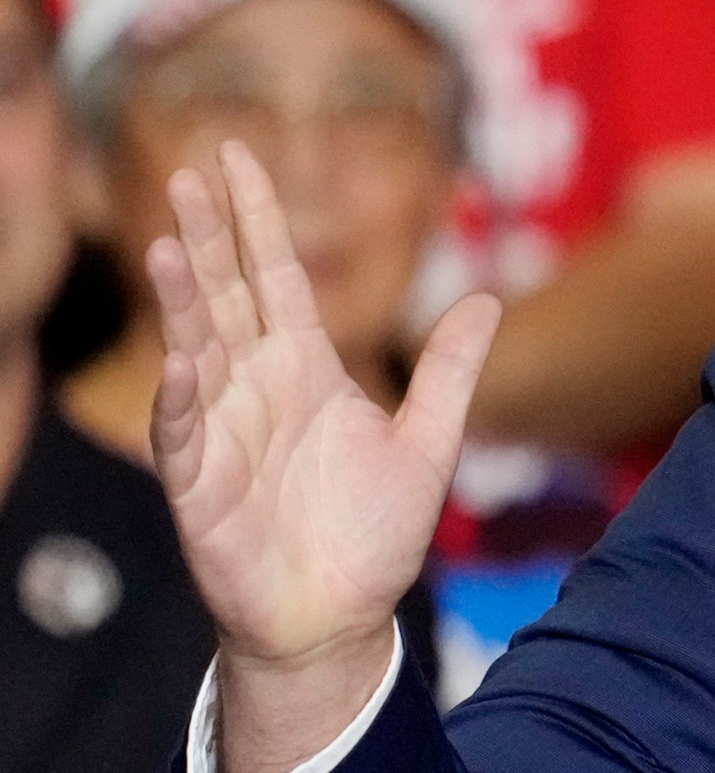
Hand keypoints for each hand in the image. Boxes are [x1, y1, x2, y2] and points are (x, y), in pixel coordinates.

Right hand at [150, 142, 499, 680]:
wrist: (341, 618)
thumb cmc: (372, 534)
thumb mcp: (429, 444)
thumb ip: (450, 372)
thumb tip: (486, 299)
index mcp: (306, 368)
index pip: (274, 277)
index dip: (255, 218)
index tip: (234, 154)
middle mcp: (255, 387)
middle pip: (226, 295)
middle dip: (207, 235)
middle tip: (188, 171)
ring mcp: (223, 431)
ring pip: (195, 350)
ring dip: (182, 301)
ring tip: (170, 245)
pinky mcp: (201, 486)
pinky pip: (185, 433)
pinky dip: (181, 397)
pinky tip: (182, 360)